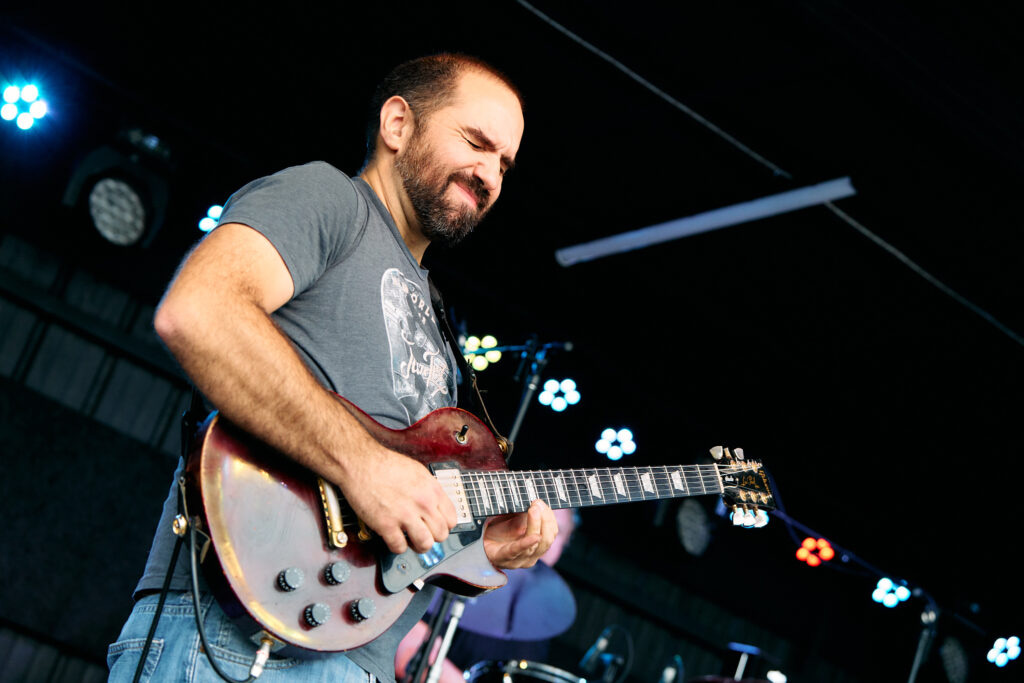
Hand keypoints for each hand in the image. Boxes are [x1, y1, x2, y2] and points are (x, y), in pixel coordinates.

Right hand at [340, 444, 456, 554]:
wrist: (360, 463)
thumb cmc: (384, 464)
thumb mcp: (417, 471)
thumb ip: (429, 490)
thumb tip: (434, 505)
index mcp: (432, 490)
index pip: (451, 519)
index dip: (444, 525)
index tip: (436, 526)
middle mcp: (422, 503)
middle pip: (441, 535)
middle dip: (432, 537)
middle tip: (423, 533)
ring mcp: (405, 515)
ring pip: (425, 545)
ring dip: (418, 546)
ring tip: (411, 540)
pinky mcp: (386, 525)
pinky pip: (399, 547)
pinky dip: (397, 547)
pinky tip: (393, 538)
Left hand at [483, 499, 558, 568]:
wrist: (478, 543)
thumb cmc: (499, 531)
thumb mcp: (516, 519)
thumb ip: (527, 512)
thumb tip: (536, 499)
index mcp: (537, 546)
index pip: (551, 533)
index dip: (549, 517)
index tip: (541, 502)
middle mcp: (530, 556)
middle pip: (546, 540)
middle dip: (545, 520)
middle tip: (537, 504)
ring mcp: (518, 560)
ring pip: (534, 546)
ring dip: (536, 525)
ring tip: (533, 509)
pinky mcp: (503, 559)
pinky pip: (516, 551)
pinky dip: (526, 544)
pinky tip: (534, 537)